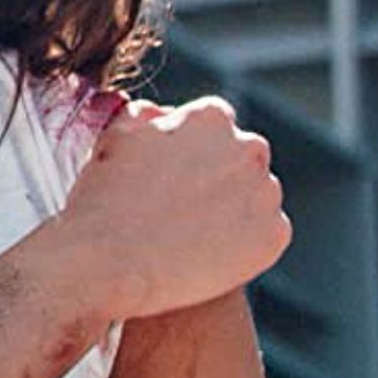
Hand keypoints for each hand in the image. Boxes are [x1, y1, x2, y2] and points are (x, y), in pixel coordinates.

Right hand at [56, 95, 290, 319]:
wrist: (111, 264)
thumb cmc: (104, 200)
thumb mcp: (116, 138)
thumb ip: (146, 116)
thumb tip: (161, 113)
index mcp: (210, 117)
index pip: (215, 124)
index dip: (194, 151)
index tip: (178, 175)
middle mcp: (247, 147)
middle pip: (242, 158)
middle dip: (221, 177)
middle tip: (187, 208)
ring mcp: (265, 192)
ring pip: (256, 197)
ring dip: (235, 211)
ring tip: (194, 236)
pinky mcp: (273, 235)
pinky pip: (266, 235)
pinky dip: (245, 245)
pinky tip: (210, 257)